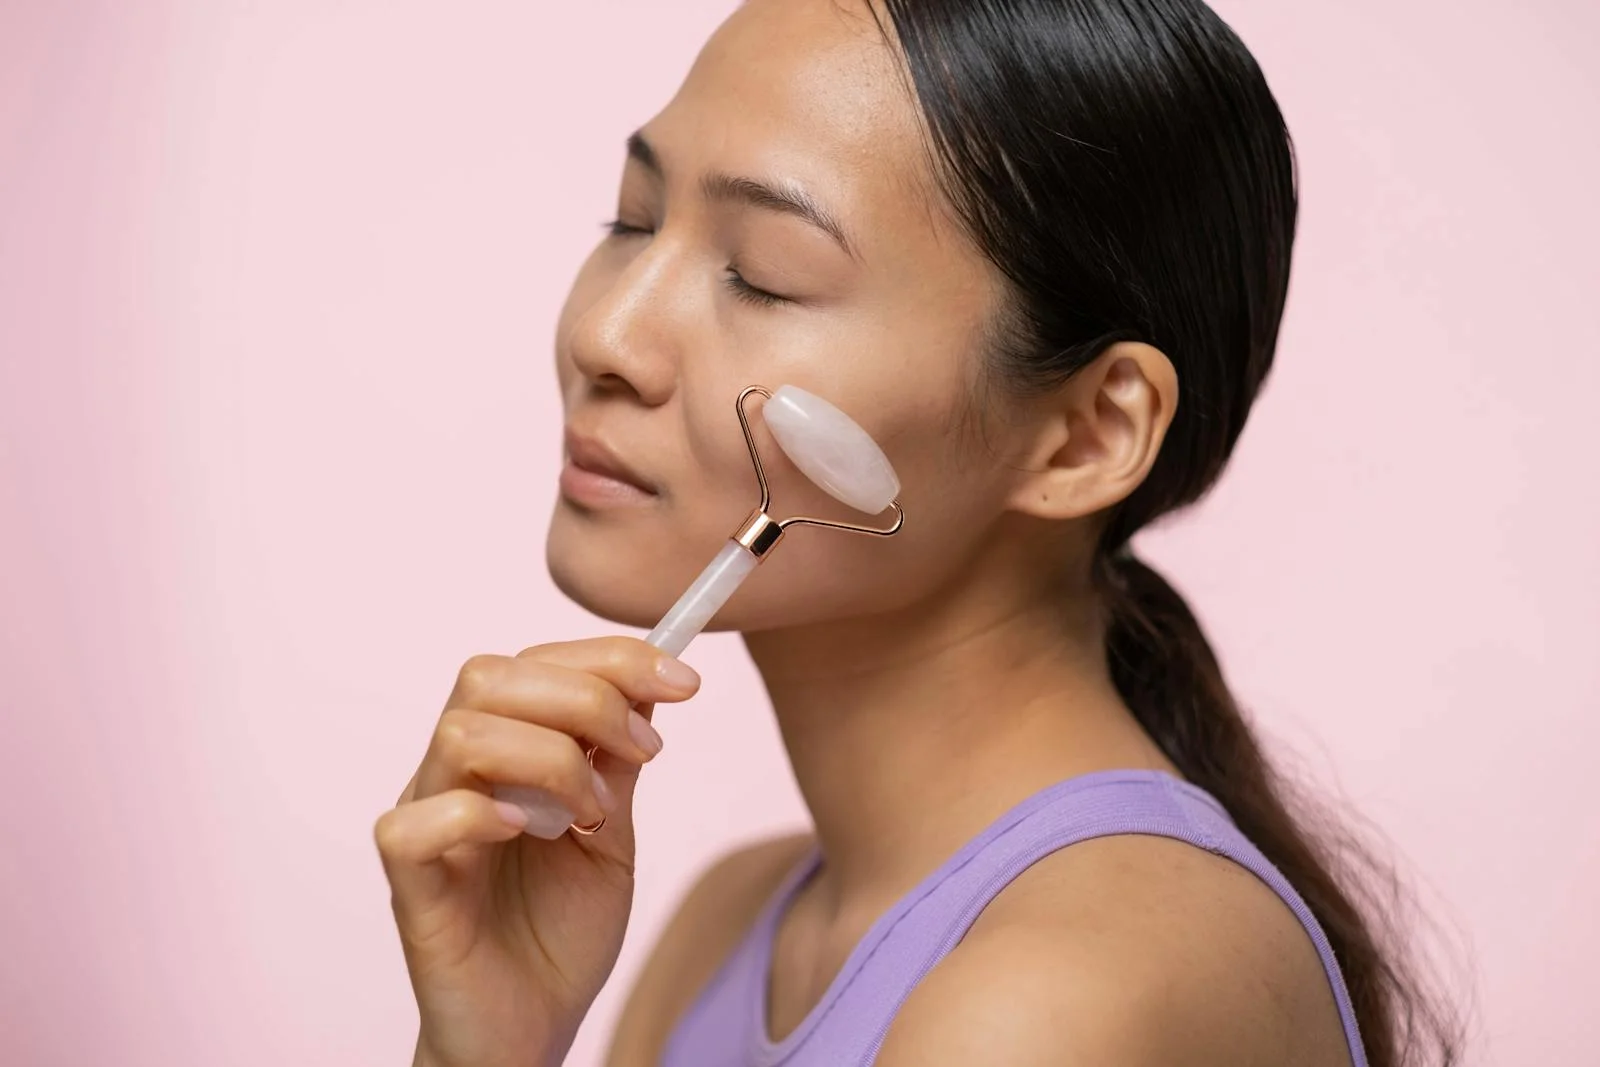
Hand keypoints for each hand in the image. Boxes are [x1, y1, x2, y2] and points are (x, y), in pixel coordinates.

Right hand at [375, 637, 700, 1066]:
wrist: (534, 1027)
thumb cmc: (560, 929)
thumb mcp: (613, 830)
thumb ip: (617, 760)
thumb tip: (652, 680)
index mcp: (499, 750)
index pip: (531, 661)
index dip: (610, 658)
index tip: (684, 681)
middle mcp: (452, 775)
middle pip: (486, 676)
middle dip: (585, 697)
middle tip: (643, 751)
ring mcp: (428, 825)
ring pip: (459, 734)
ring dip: (550, 760)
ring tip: (592, 814)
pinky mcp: (411, 889)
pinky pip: (413, 826)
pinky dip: (478, 816)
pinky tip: (531, 836)